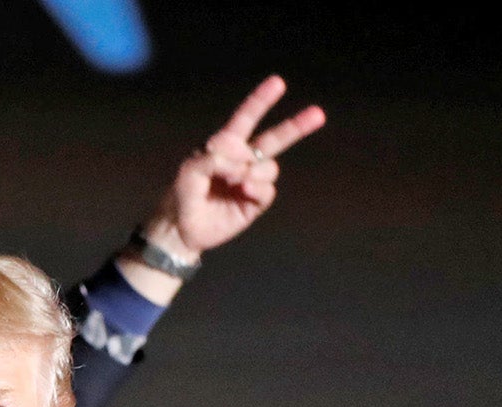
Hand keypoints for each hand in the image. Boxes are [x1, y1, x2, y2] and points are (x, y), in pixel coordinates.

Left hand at [137, 75, 325, 266]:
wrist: (183, 228)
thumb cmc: (184, 195)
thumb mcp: (190, 170)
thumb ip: (213, 157)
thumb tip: (242, 159)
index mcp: (226, 145)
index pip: (246, 118)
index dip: (261, 100)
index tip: (278, 82)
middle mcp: (243, 160)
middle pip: (274, 139)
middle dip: (296, 126)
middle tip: (318, 113)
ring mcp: (251, 181)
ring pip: (269, 167)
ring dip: (254, 170)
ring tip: (234, 180)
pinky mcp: (255, 202)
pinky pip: (267, 189)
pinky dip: (257, 187)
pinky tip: (242, 190)